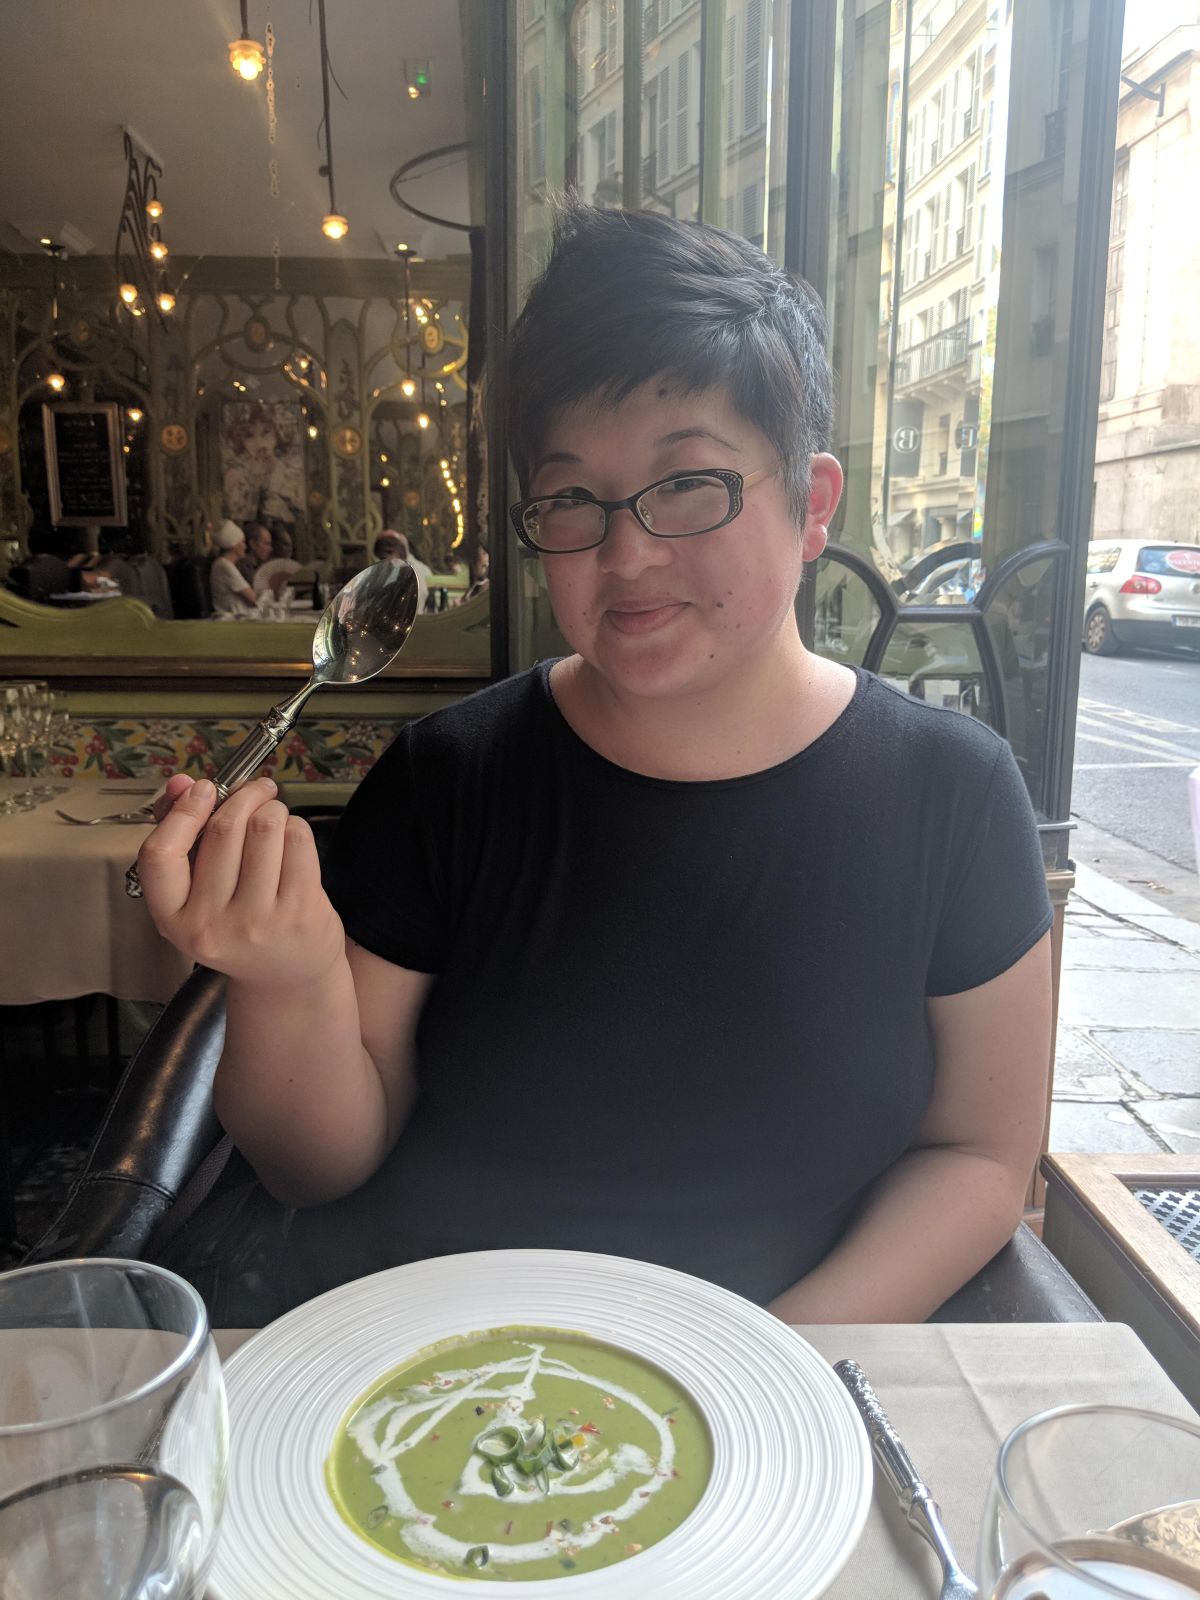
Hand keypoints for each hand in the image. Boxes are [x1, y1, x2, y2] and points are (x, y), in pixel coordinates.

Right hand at [137, 774, 345, 990]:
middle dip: (243, 797)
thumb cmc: (239, 926)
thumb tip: (180, 782)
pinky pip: (297, 839)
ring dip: (272, 809)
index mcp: (173, 919)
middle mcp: (211, 924)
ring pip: (264, 826)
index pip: (160, 854)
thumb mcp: (198, 894)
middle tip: (255, 790)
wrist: (285, 978)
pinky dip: (295, 826)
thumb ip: (183, 835)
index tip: (203, 789)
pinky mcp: (300, 911)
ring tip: (273, 818)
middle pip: (224, 830)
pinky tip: (291, 839)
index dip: (182, 812)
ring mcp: (258, 920)